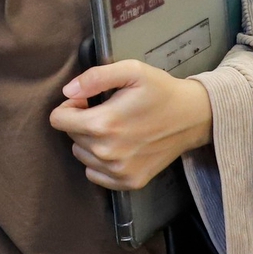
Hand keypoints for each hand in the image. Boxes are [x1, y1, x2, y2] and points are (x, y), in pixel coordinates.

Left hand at [49, 60, 211, 188]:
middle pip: (70, 136)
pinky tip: (119, 146)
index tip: (88, 101)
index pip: (58, 120)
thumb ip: (95, 77)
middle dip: (81, 122)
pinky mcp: (129, 182)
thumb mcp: (131, 71)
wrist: (193, 117)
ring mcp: (118, 171)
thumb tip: (68, 91)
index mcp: (103, 124)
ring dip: (90, 142)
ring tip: (116, 128)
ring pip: (81, 155)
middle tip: (107, 111)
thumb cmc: (161, 90)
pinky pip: (94, 174)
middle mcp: (107, 153)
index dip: (70, 106)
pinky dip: (100, 162)